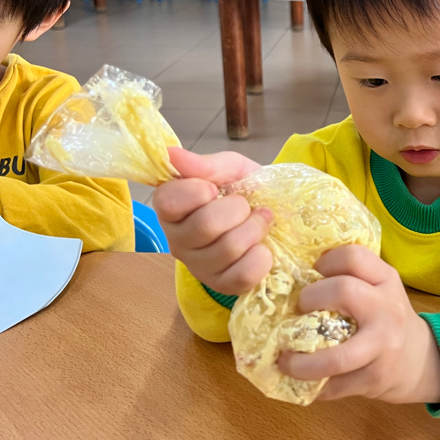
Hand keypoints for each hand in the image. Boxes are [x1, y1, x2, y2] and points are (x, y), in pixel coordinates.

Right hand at [153, 147, 270, 294]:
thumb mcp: (230, 168)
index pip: (169, 201)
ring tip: (259, 221)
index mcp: (171, 207)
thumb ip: (205, 164)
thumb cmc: (242, 190)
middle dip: (238, 209)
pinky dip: (262, 257)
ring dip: (255, 229)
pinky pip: (243, 275)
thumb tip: (171, 153)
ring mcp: (198, 267)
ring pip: (228, 249)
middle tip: (246, 205)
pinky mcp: (222, 285)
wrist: (271, 213)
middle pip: (205, 226)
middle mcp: (176, 240)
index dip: (198, 191)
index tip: (216, 188)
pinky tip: (262, 247)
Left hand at [278, 245, 439, 404]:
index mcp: (386, 280)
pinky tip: (303, 382)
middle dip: (309, 299)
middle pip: (343, 291)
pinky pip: (334, 386)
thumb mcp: (378, 289)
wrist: (422, 361)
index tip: (311, 274)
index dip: (325, 262)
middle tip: (297, 312)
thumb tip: (294, 277)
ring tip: (285, 360)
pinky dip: (312, 387)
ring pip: (337, 357)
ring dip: (302, 363)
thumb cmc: (385, 319)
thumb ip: (348, 278)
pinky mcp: (374, 379)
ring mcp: (382, 347)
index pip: (353, 257)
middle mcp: (387, 309)